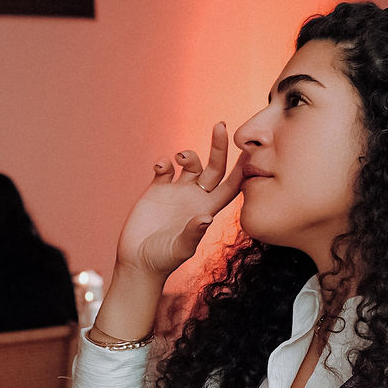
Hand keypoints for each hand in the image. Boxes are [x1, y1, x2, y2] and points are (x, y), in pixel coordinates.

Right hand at [114, 124, 245, 278]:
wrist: (138, 261)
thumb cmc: (162, 260)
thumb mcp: (180, 249)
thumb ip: (193, 234)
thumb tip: (205, 218)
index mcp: (207, 209)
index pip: (231, 186)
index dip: (241, 170)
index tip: (249, 152)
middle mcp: (195, 198)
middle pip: (214, 167)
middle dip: (218, 146)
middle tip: (221, 125)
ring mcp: (176, 192)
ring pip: (190, 164)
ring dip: (188, 154)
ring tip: (180, 156)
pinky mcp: (156, 190)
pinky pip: (164, 168)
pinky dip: (164, 161)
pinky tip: (161, 166)